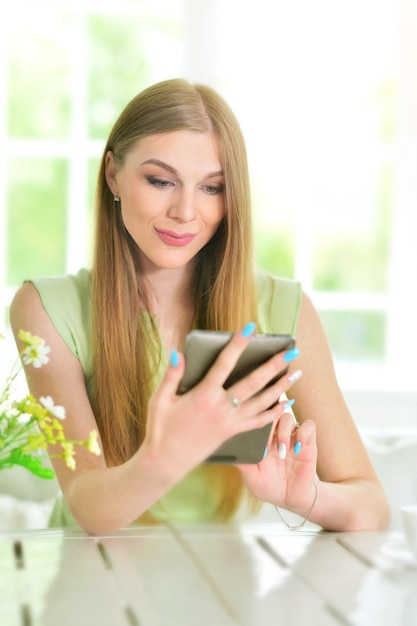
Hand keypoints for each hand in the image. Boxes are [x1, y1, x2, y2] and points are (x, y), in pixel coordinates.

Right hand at [140, 323, 302, 483]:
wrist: (166, 463)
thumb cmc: (160, 429)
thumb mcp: (160, 400)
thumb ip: (172, 376)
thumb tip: (179, 353)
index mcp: (203, 396)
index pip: (224, 364)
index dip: (237, 344)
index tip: (250, 328)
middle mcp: (221, 408)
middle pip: (253, 382)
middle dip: (274, 365)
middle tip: (291, 351)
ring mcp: (230, 422)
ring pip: (263, 402)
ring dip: (281, 387)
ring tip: (297, 373)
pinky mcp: (233, 433)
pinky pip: (260, 422)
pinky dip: (275, 412)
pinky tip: (287, 403)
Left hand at [237, 410, 317, 515]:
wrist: (289, 498)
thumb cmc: (268, 486)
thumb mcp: (252, 478)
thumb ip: (245, 464)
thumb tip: (231, 454)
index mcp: (259, 439)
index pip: (256, 420)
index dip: (254, 421)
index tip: (252, 435)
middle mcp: (274, 434)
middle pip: (271, 414)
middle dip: (268, 425)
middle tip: (267, 444)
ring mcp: (291, 437)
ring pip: (288, 417)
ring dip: (283, 432)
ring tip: (282, 452)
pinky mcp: (308, 442)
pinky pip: (308, 426)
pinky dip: (303, 433)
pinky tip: (297, 448)